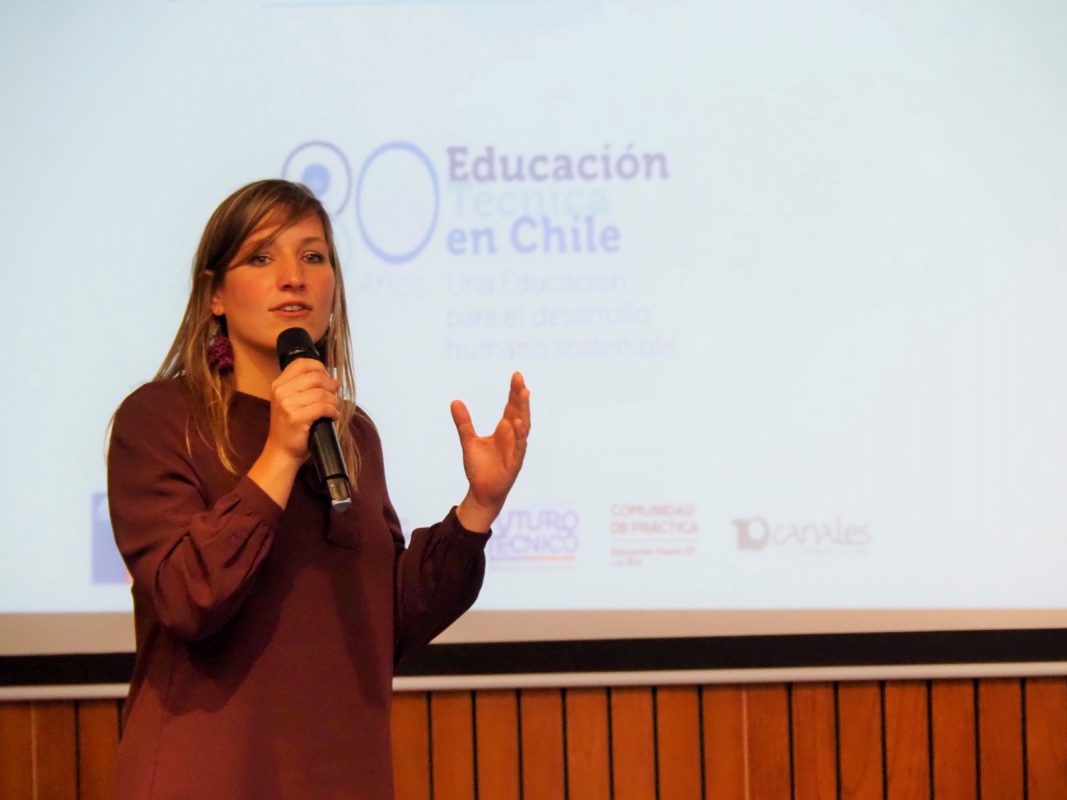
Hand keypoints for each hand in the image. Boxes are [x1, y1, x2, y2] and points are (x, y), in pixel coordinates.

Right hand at [249, 359, 339, 507]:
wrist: (281, 452)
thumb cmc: (291, 427)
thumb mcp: (291, 402)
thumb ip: (305, 387)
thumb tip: (333, 378)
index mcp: (278, 384)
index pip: (302, 363)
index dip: (320, 368)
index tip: (327, 378)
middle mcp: (281, 391)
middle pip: (316, 377)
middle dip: (331, 386)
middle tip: (334, 396)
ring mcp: (287, 404)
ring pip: (322, 393)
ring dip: (334, 401)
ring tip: (334, 409)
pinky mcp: (296, 417)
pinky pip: (324, 407)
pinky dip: (333, 412)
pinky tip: (333, 417)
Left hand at [452, 372, 530, 531]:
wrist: (481, 492)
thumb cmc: (479, 467)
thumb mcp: (468, 441)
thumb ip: (464, 422)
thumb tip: (455, 401)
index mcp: (504, 430)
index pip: (511, 406)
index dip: (514, 392)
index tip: (516, 375)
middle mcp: (513, 437)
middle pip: (519, 412)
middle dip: (520, 395)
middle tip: (519, 378)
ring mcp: (516, 449)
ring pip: (523, 426)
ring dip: (524, 411)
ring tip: (524, 394)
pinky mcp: (515, 462)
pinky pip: (519, 447)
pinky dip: (519, 435)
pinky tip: (517, 422)